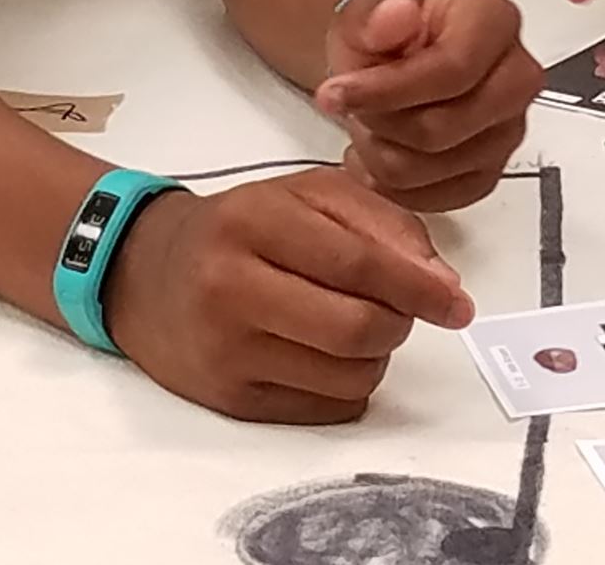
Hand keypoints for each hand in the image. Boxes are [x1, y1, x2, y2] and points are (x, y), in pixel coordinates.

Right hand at [104, 166, 472, 423]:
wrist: (145, 274)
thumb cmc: (244, 227)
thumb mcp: (308, 194)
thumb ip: (382, 223)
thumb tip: (440, 283)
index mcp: (255, 221)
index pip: (357, 263)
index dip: (419, 287)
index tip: (459, 303)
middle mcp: (231, 287)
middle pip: (356, 329)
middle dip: (400, 323)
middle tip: (401, 309)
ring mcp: (226, 351)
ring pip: (347, 376)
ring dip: (377, 356)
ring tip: (358, 327)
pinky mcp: (228, 400)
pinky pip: (323, 410)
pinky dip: (348, 386)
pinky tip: (328, 356)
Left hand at [316, 0, 541, 212]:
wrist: (396, 58)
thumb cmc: (388, 33)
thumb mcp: (365, 11)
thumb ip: (376, 16)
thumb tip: (395, 15)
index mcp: (494, 22)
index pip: (452, 69)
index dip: (387, 90)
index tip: (336, 94)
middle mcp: (516, 77)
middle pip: (444, 128)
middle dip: (382, 124)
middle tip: (352, 106)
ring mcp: (508, 130)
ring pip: (432, 168)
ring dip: (381, 153)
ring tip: (366, 124)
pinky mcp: (490, 172)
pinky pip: (435, 198)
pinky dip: (393, 184)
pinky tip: (379, 150)